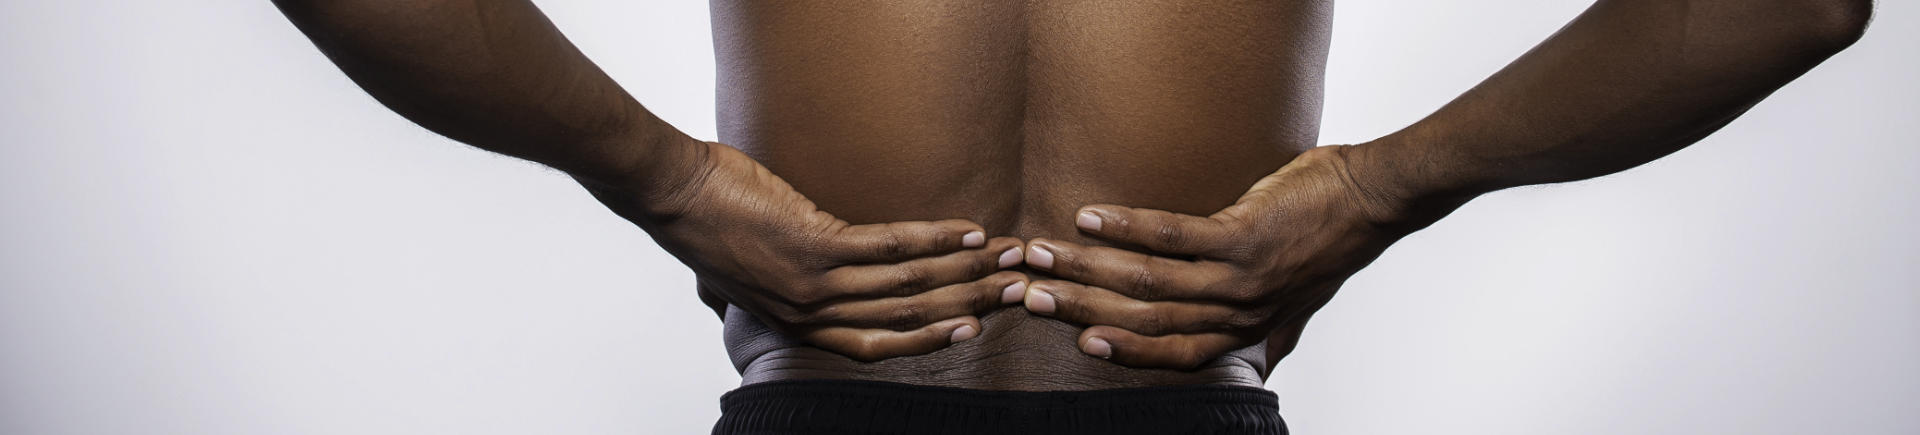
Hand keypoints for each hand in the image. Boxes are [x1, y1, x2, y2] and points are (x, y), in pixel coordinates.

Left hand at [583, 139, 1027, 361]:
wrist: (672, 195)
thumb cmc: (708, 224)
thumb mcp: (746, 274)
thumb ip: (784, 289)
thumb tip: (810, 282)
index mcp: (798, 325)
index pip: (878, 344)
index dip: (931, 338)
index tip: (973, 326)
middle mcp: (810, 314)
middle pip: (906, 318)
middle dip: (966, 302)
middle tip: (1012, 289)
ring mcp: (813, 284)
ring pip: (906, 286)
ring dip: (962, 269)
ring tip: (1003, 256)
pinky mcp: (814, 247)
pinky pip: (888, 248)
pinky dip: (932, 239)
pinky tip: (964, 231)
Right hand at [1020, 145, 1413, 368]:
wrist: (1375, 199)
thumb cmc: (1333, 241)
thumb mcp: (1303, 303)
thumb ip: (1274, 333)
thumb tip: (1264, 364)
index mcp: (1245, 329)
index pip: (1172, 352)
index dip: (1121, 349)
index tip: (1075, 337)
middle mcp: (1239, 312)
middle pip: (1147, 319)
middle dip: (1082, 307)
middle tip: (1031, 292)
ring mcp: (1240, 276)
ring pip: (1149, 281)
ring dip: (1089, 267)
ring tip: (1045, 252)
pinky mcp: (1243, 236)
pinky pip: (1172, 236)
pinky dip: (1126, 227)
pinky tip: (1091, 218)